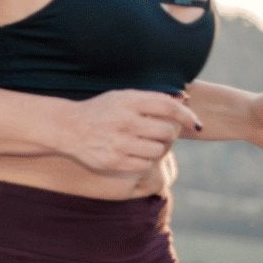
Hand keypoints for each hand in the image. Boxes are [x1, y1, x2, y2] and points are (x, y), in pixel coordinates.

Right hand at [58, 90, 200, 175]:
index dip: (187, 116)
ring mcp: (119, 143)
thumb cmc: (100, 111)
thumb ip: (151, 98)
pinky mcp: (113, 161)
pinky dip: (145, 161)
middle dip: (169, 134)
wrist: (67, 128)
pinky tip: (135, 154)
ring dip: (158, 149)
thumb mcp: (122, 97)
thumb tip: (184, 100)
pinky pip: (145, 164)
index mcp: (128, 101)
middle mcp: (124, 121)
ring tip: (146, 144)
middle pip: (167, 132)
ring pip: (159, 150)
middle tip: (160, 134)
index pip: (168, 107)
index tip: (195, 124)